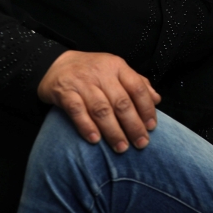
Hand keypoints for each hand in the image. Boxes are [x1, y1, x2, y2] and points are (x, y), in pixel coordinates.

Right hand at [37, 50, 160, 151]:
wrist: (55, 65)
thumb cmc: (91, 71)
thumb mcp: (116, 70)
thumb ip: (137, 83)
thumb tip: (157, 99)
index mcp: (117, 67)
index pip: (137, 88)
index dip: (146, 109)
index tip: (151, 127)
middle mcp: (101, 73)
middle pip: (121, 102)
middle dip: (133, 125)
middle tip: (141, 143)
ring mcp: (82, 83)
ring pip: (101, 109)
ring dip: (113, 131)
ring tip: (121, 147)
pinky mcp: (65, 92)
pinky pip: (77, 111)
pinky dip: (87, 127)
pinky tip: (95, 140)